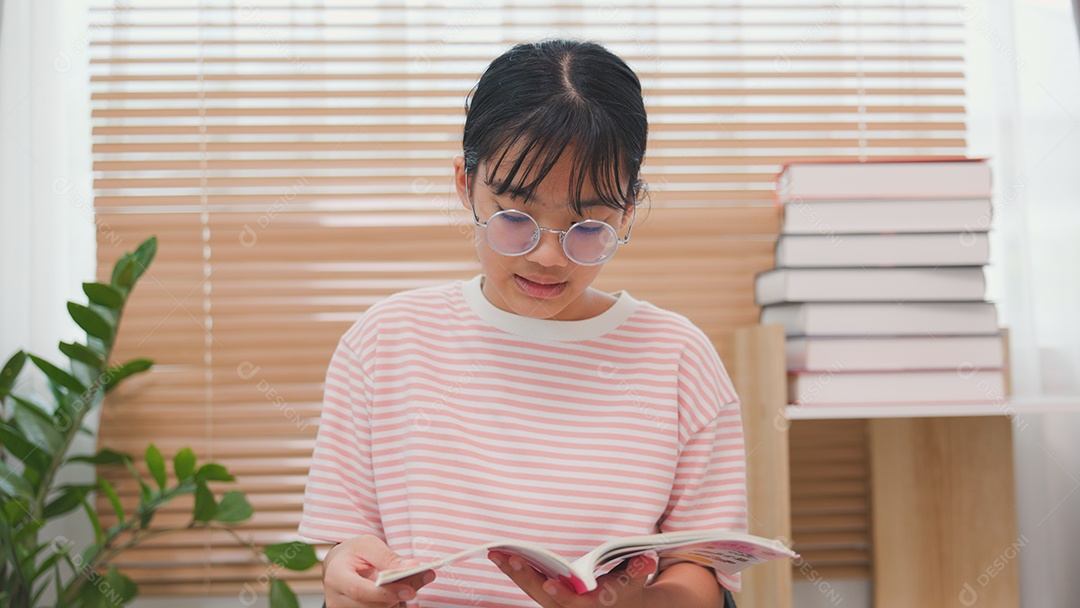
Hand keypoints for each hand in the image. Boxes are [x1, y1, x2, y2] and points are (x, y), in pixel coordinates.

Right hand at [323, 534, 435, 607]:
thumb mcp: (368, 545)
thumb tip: (412, 566)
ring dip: (399, 598)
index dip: (386, 593)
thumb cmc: (353, 552)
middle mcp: (336, 598)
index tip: (410, 591)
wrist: (340, 564)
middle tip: (423, 578)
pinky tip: (404, 590)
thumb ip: (387, 557)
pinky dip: (394, 601)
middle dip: (398, 594)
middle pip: (371, 605)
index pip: (360, 591)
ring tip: (414, 582)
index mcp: (336, 576)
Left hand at [489, 551, 655, 607]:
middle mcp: (570, 607)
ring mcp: (555, 602)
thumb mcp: (635, 579)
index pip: (574, 603)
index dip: (563, 595)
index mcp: (591, 605)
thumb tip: (646, 559)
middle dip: (525, 577)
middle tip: (508, 558)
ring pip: (531, 589)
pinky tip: (500, 555)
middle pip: (543, 596)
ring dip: (513, 571)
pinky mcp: (547, 594)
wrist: (620, 606)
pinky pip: (528, 582)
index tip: (550, 585)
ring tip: (495, 553)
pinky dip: (514, 569)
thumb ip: (638, 569)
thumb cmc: (627, 589)